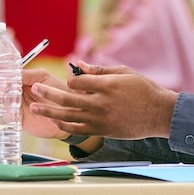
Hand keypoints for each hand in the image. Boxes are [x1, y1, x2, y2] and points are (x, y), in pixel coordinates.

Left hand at [26, 64, 176, 140]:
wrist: (159, 114)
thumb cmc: (144, 90)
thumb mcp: (124, 72)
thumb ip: (100, 69)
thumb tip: (79, 64)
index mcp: (107, 85)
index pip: (77, 81)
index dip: (71, 79)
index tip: (72, 80)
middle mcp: (101, 103)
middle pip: (66, 98)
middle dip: (47, 92)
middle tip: (34, 88)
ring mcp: (100, 119)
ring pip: (67, 115)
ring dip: (48, 111)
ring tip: (34, 107)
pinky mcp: (102, 131)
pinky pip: (77, 129)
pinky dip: (64, 125)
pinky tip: (55, 121)